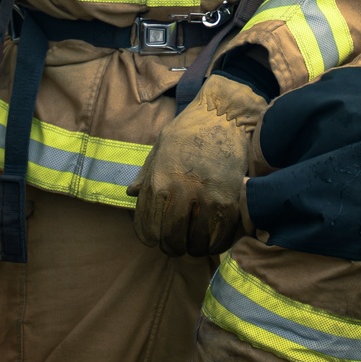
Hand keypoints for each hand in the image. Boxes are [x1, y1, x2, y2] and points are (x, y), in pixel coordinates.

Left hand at [126, 75, 265, 257]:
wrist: (224, 114)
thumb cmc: (189, 130)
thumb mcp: (160, 148)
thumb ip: (146, 176)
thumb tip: (130, 194)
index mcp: (159, 180)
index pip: (147, 229)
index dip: (151, 238)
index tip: (157, 237)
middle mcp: (180, 192)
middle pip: (172, 240)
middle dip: (172, 247)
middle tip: (178, 243)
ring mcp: (207, 197)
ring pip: (197, 243)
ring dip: (195, 247)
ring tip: (196, 240)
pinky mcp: (231, 200)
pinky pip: (221, 237)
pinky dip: (216, 244)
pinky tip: (213, 238)